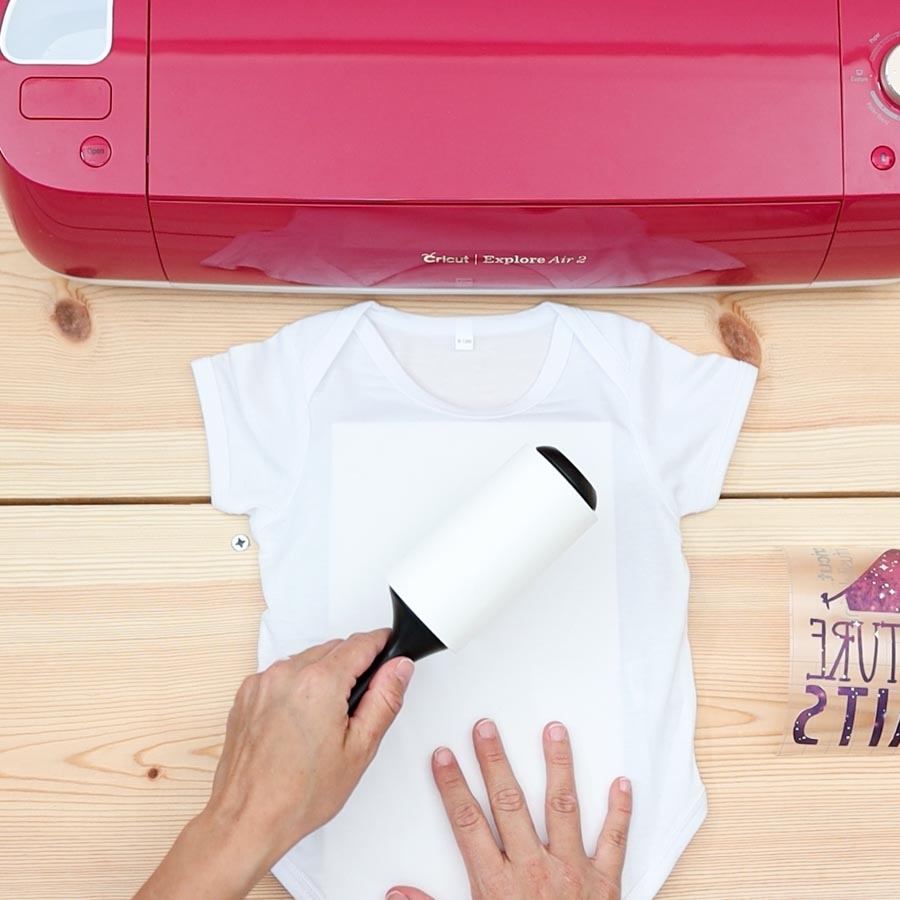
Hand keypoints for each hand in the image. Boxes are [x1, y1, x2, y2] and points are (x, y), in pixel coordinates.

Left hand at [135, 630, 413, 899]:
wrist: (247, 819)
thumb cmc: (298, 795)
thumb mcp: (359, 749)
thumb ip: (385, 699)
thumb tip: (399, 668)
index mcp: (320, 684)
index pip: (361, 643)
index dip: (381, 644)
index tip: (389, 649)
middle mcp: (287, 674)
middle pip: (334, 648)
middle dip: (353, 665)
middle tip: (359, 704)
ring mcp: (262, 682)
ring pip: (307, 659)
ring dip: (324, 674)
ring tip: (326, 719)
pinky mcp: (247, 693)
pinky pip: (282, 674)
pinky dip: (296, 686)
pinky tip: (300, 721)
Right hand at [386, 719, 630, 899]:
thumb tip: (397, 892)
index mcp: (497, 884)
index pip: (467, 822)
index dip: (452, 786)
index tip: (443, 757)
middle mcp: (534, 870)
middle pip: (509, 803)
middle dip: (495, 761)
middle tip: (486, 728)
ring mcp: (572, 871)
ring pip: (562, 807)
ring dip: (558, 766)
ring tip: (554, 731)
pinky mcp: (604, 883)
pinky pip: (614, 842)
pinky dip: (619, 812)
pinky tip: (621, 783)